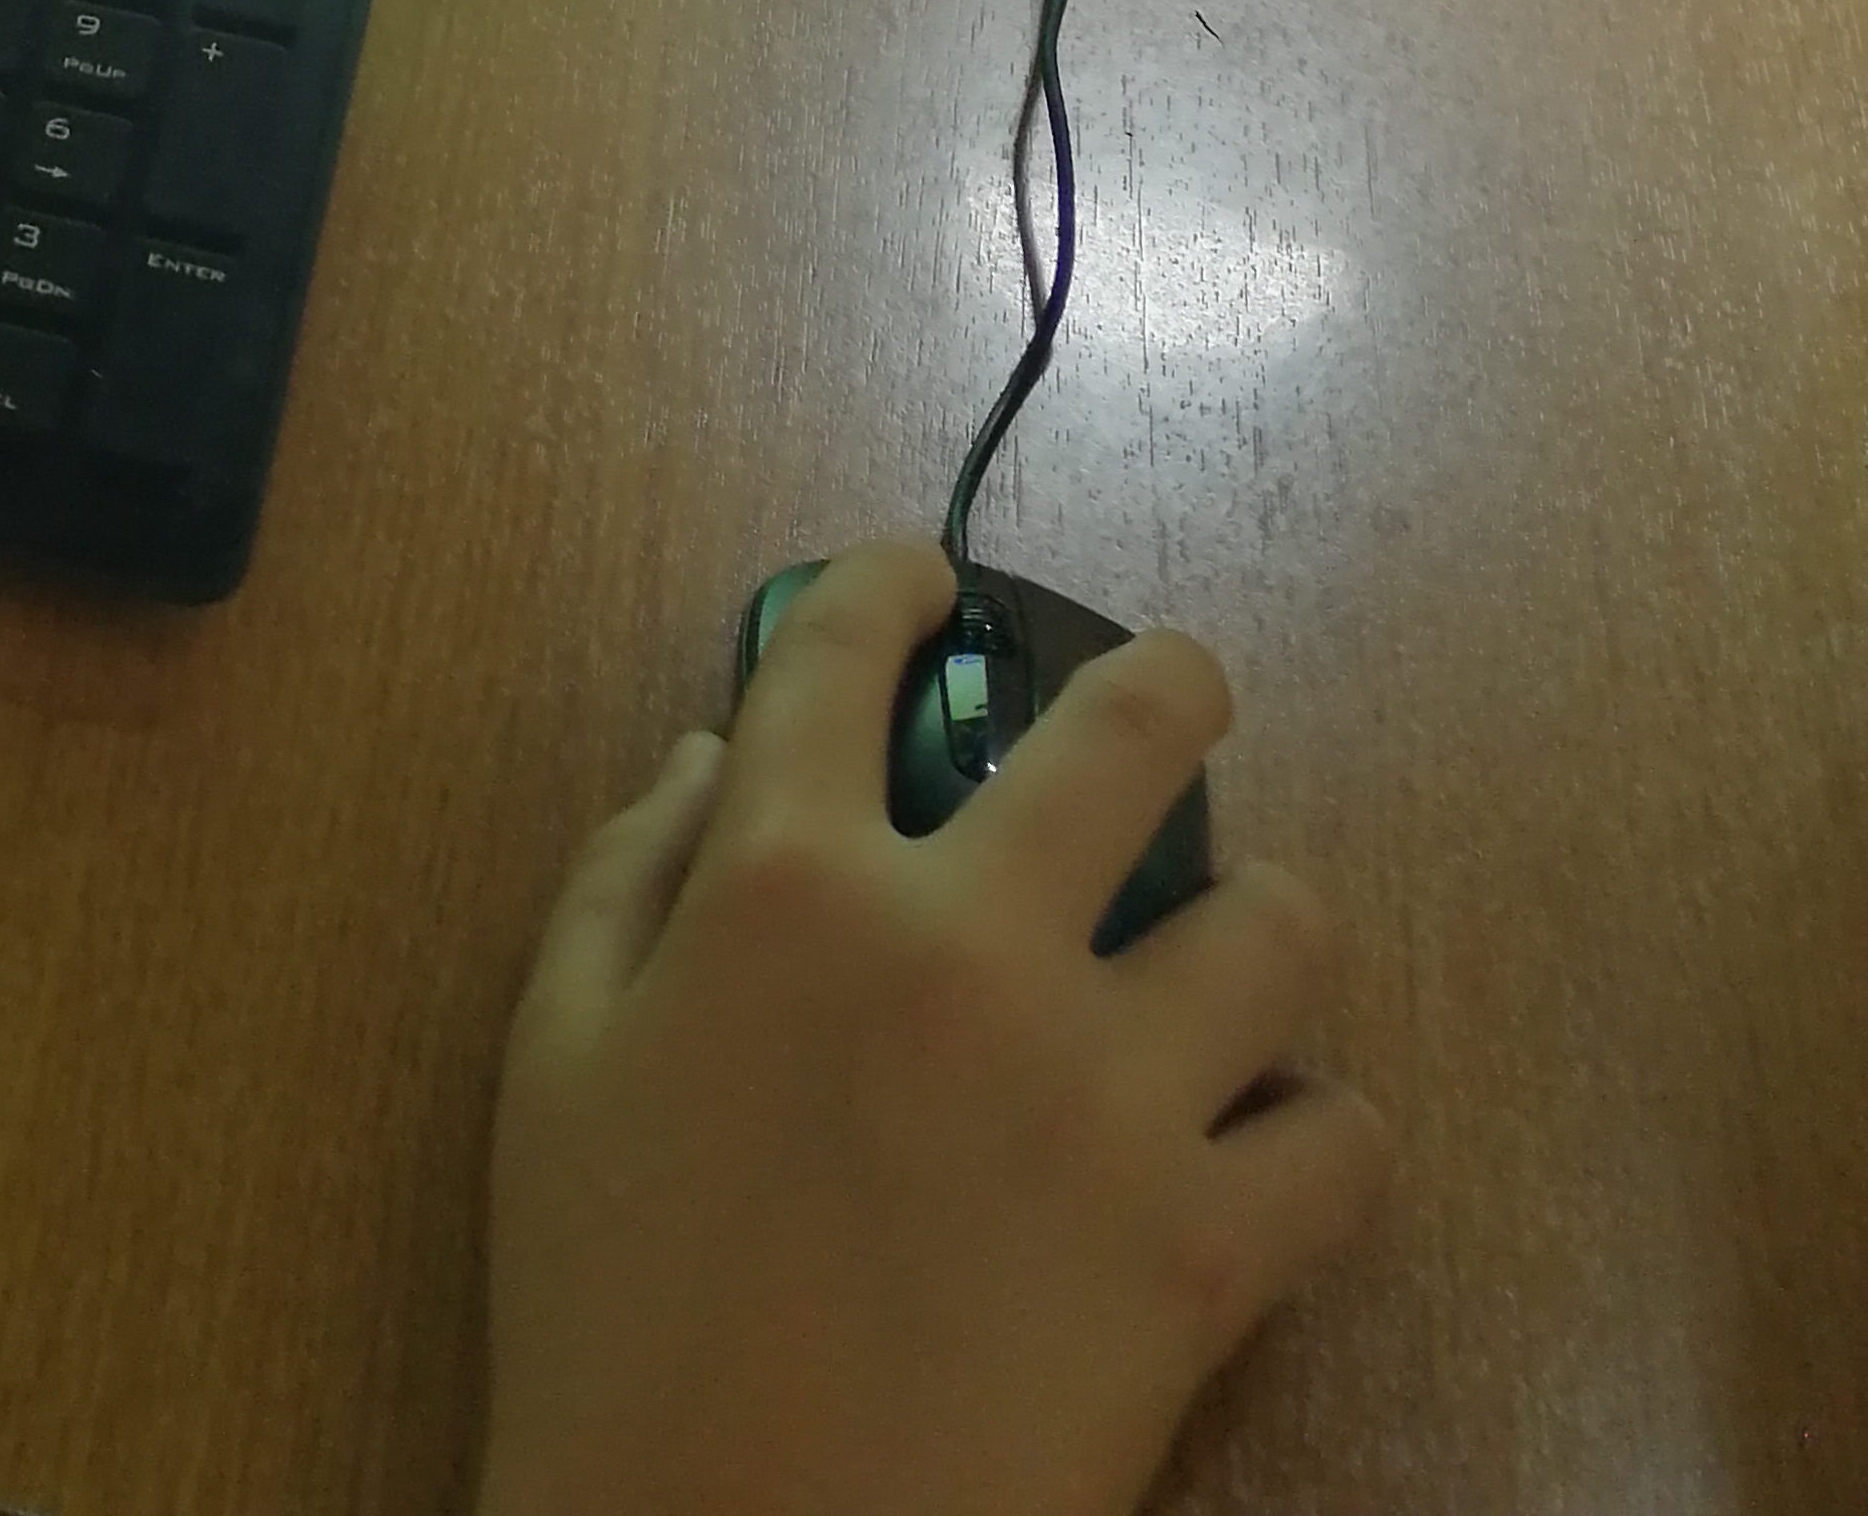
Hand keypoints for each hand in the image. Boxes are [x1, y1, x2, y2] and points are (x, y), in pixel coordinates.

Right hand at [475, 540, 1386, 1515]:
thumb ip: (624, 879)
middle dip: (1167, 682)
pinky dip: (1317, 1133)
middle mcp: (960, 944)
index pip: (847, 649)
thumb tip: (707, 755)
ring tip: (1230, 955)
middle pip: (1130, 729)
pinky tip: (1267, 1145)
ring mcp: (1100, 1092)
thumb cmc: (605, 1316)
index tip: (925, 578)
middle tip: (1174, 692)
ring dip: (1256, 921)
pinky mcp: (1199, 1249)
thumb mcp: (552, 1064)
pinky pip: (1342, 1139)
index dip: (893, 582)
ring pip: (1279, 920)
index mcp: (784, 887)